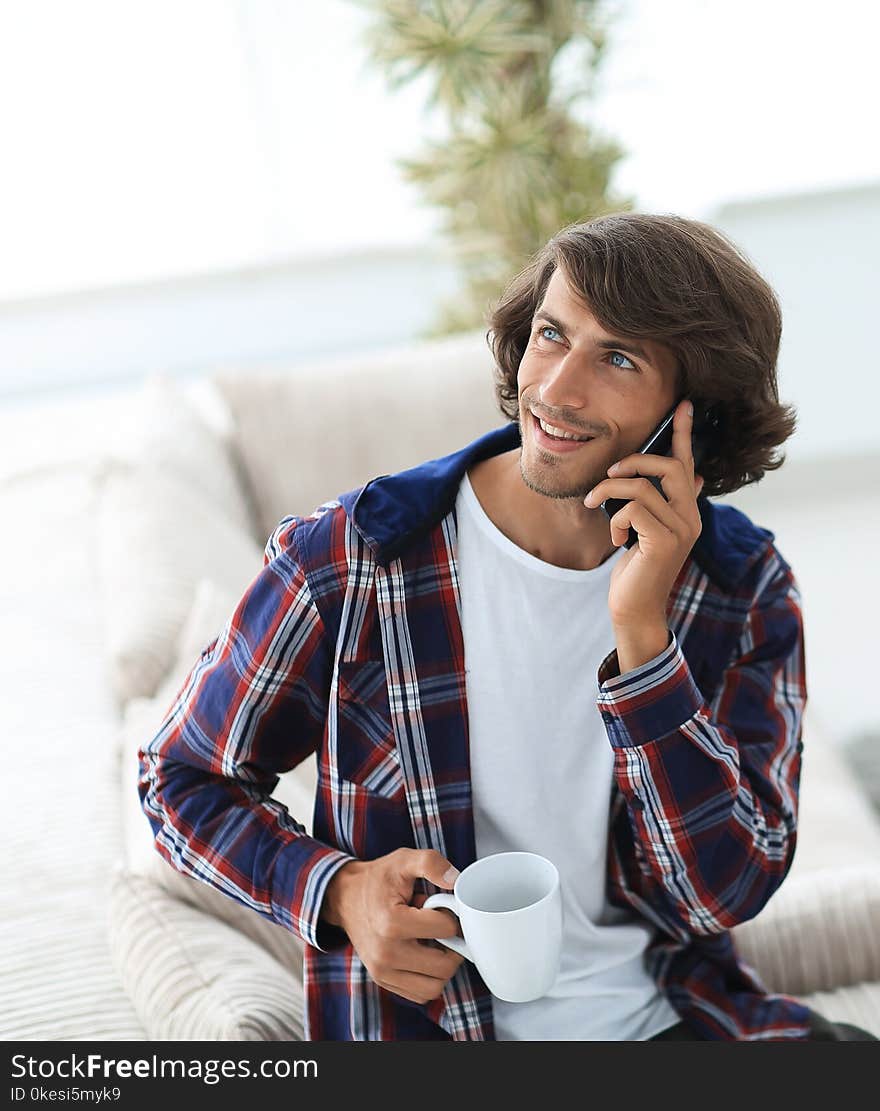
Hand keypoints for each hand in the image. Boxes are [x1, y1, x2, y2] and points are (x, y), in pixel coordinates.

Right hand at [321, 848, 465, 1004]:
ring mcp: (382, 971)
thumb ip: (431, 863)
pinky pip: (420, 994)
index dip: (452, 914)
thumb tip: (456, 880)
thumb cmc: (379, 879)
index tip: (442, 907)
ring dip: (442, 966)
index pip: (446, 929)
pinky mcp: (382, 980)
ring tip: (432, 943)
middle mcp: (385, 953)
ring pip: (435, 987)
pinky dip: (429, 978)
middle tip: (443, 929)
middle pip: (444, 966)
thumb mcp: (403, 860)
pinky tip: (423, 955)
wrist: (346, 897)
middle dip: (453, 945)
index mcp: (391, 922)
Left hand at [583, 399, 704, 627]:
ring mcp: (681, 530)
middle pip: (669, 467)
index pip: (688, 464)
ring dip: (610, 489)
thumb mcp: (645, 532)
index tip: (684, 404)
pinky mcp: (665, 542)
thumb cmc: (635, 569)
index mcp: (686, 511)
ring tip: (594, 503)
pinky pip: (633, 509)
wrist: (633, 608)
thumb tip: (689, 476)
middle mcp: (690, 518)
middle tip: (609, 470)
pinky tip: (615, 539)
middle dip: (635, 461)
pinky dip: (615, 519)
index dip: (684, 433)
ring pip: (643, 487)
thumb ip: (658, 505)